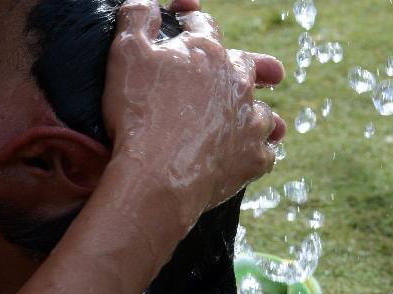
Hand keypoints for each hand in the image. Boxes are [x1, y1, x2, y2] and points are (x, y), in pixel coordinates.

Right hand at [102, 0, 285, 232]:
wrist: (156, 176)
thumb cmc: (138, 115)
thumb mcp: (126, 54)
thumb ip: (138, 19)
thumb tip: (147, 3)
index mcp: (206, 52)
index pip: (204, 26)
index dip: (193, 22)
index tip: (186, 24)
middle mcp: (237, 83)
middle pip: (248, 66)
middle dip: (249, 65)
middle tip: (259, 71)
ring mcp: (249, 123)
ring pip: (263, 113)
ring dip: (257, 114)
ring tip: (251, 121)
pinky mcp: (253, 160)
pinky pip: (266, 154)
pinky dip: (260, 153)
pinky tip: (252, 156)